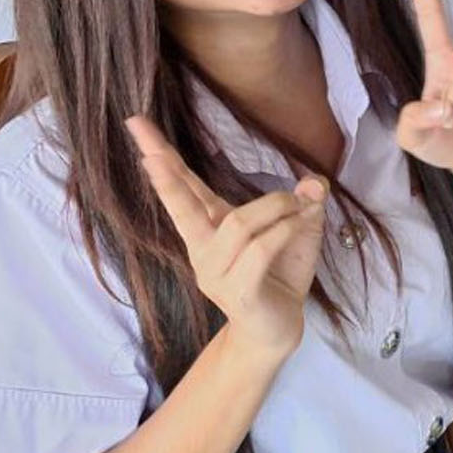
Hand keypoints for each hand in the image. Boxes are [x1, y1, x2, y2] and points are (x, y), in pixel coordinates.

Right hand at [126, 116, 326, 357]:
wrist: (279, 328)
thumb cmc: (280, 274)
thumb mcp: (298, 229)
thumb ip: (303, 203)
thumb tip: (314, 182)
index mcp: (210, 228)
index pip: (183, 188)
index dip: (162, 158)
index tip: (137, 124)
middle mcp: (204, 248)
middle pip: (183, 206)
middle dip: (167, 176)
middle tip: (148, 152)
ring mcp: (216, 273)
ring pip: (238, 224)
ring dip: (274, 206)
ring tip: (300, 204)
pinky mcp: (236, 292)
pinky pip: (258, 252)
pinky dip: (282, 232)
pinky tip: (298, 225)